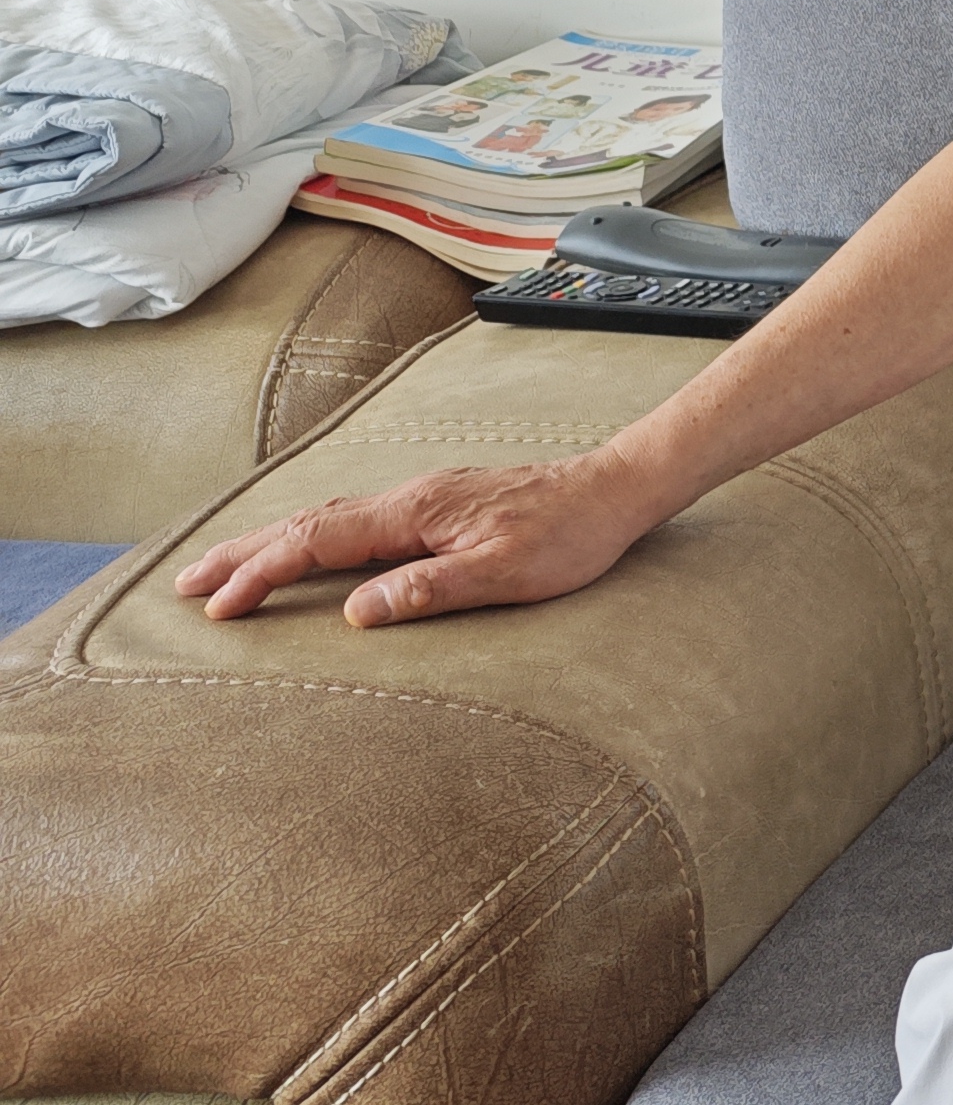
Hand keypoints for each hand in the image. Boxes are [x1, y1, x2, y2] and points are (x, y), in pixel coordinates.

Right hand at [176, 454, 666, 628]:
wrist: (615, 492)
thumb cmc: (569, 535)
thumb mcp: (504, 573)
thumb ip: (429, 591)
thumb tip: (355, 613)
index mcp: (414, 511)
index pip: (317, 541)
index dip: (262, 573)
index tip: (220, 606)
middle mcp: (409, 498)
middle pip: (306, 522)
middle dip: (243, 552)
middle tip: (186, 583)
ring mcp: (422, 500)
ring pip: (327, 519)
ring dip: (271, 543)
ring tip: (226, 570)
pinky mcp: (437, 508)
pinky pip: (353, 521)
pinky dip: (312, 538)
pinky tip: (308, 553)